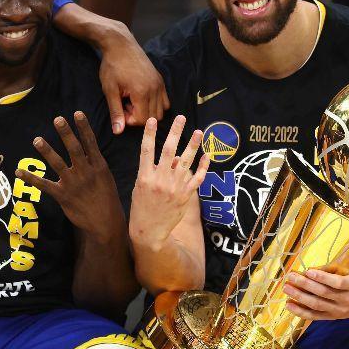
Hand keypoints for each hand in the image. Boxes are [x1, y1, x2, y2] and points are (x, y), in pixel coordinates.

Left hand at [17, 112, 123, 236]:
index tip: (77, 113)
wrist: (105, 223)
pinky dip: (30, 178)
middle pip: (74, 149)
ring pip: (58, 164)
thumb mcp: (106, 179)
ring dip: (47, 151)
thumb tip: (89, 150)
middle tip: (58, 119)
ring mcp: (73, 184)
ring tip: (37, 140)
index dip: (84, 127)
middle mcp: (86, 172)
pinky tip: (19, 171)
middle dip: (66, 133)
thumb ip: (96, 164)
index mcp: (98, 166)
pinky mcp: (62, 196)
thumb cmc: (107, 200)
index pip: (90, 143)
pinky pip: (44, 185)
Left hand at [98, 34, 168, 133]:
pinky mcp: (160, 80)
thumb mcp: (110, 90)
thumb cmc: (112, 66)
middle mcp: (155, 89)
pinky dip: (156, 105)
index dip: (130, 120)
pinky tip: (142, 98)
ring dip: (148, 112)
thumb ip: (116, 112)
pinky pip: (165, 101)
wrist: (120, 45)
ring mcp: (159, 84)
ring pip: (161, 111)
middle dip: (139, 117)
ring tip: (133, 102)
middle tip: (126, 106)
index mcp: (142, 92)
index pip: (142, 120)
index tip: (120, 110)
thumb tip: (118, 131)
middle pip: (153, 118)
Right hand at [130, 116, 207, 250]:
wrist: (149, 231)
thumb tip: (176, 158)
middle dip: (175, 132)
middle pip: (169, 150)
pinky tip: (206, 156)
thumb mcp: (141, 188)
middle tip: (181, 118)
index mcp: (145, 177)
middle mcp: (160, 180)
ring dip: (193, 145)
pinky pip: (197, 178)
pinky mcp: (185, 196)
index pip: (146, 150)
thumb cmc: (142, 207)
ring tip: (198, 132)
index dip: (149, 134)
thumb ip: (154, 171)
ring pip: (186, 161)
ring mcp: (174, 187)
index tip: (152, 119)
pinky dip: (203, 167)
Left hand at [283, 258, 348, 319]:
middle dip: (305, 285)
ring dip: (300, 297)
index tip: (308, 271)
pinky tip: (289, 305)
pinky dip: (301, 312)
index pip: (337, 283)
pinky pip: (315, 316)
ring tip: (286, 288)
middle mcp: (348, 300)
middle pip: (323, 294)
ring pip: (317, 306)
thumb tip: (335, 235)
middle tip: (291, 276)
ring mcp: (340, 311)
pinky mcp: (334, 317)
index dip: (322, 278)